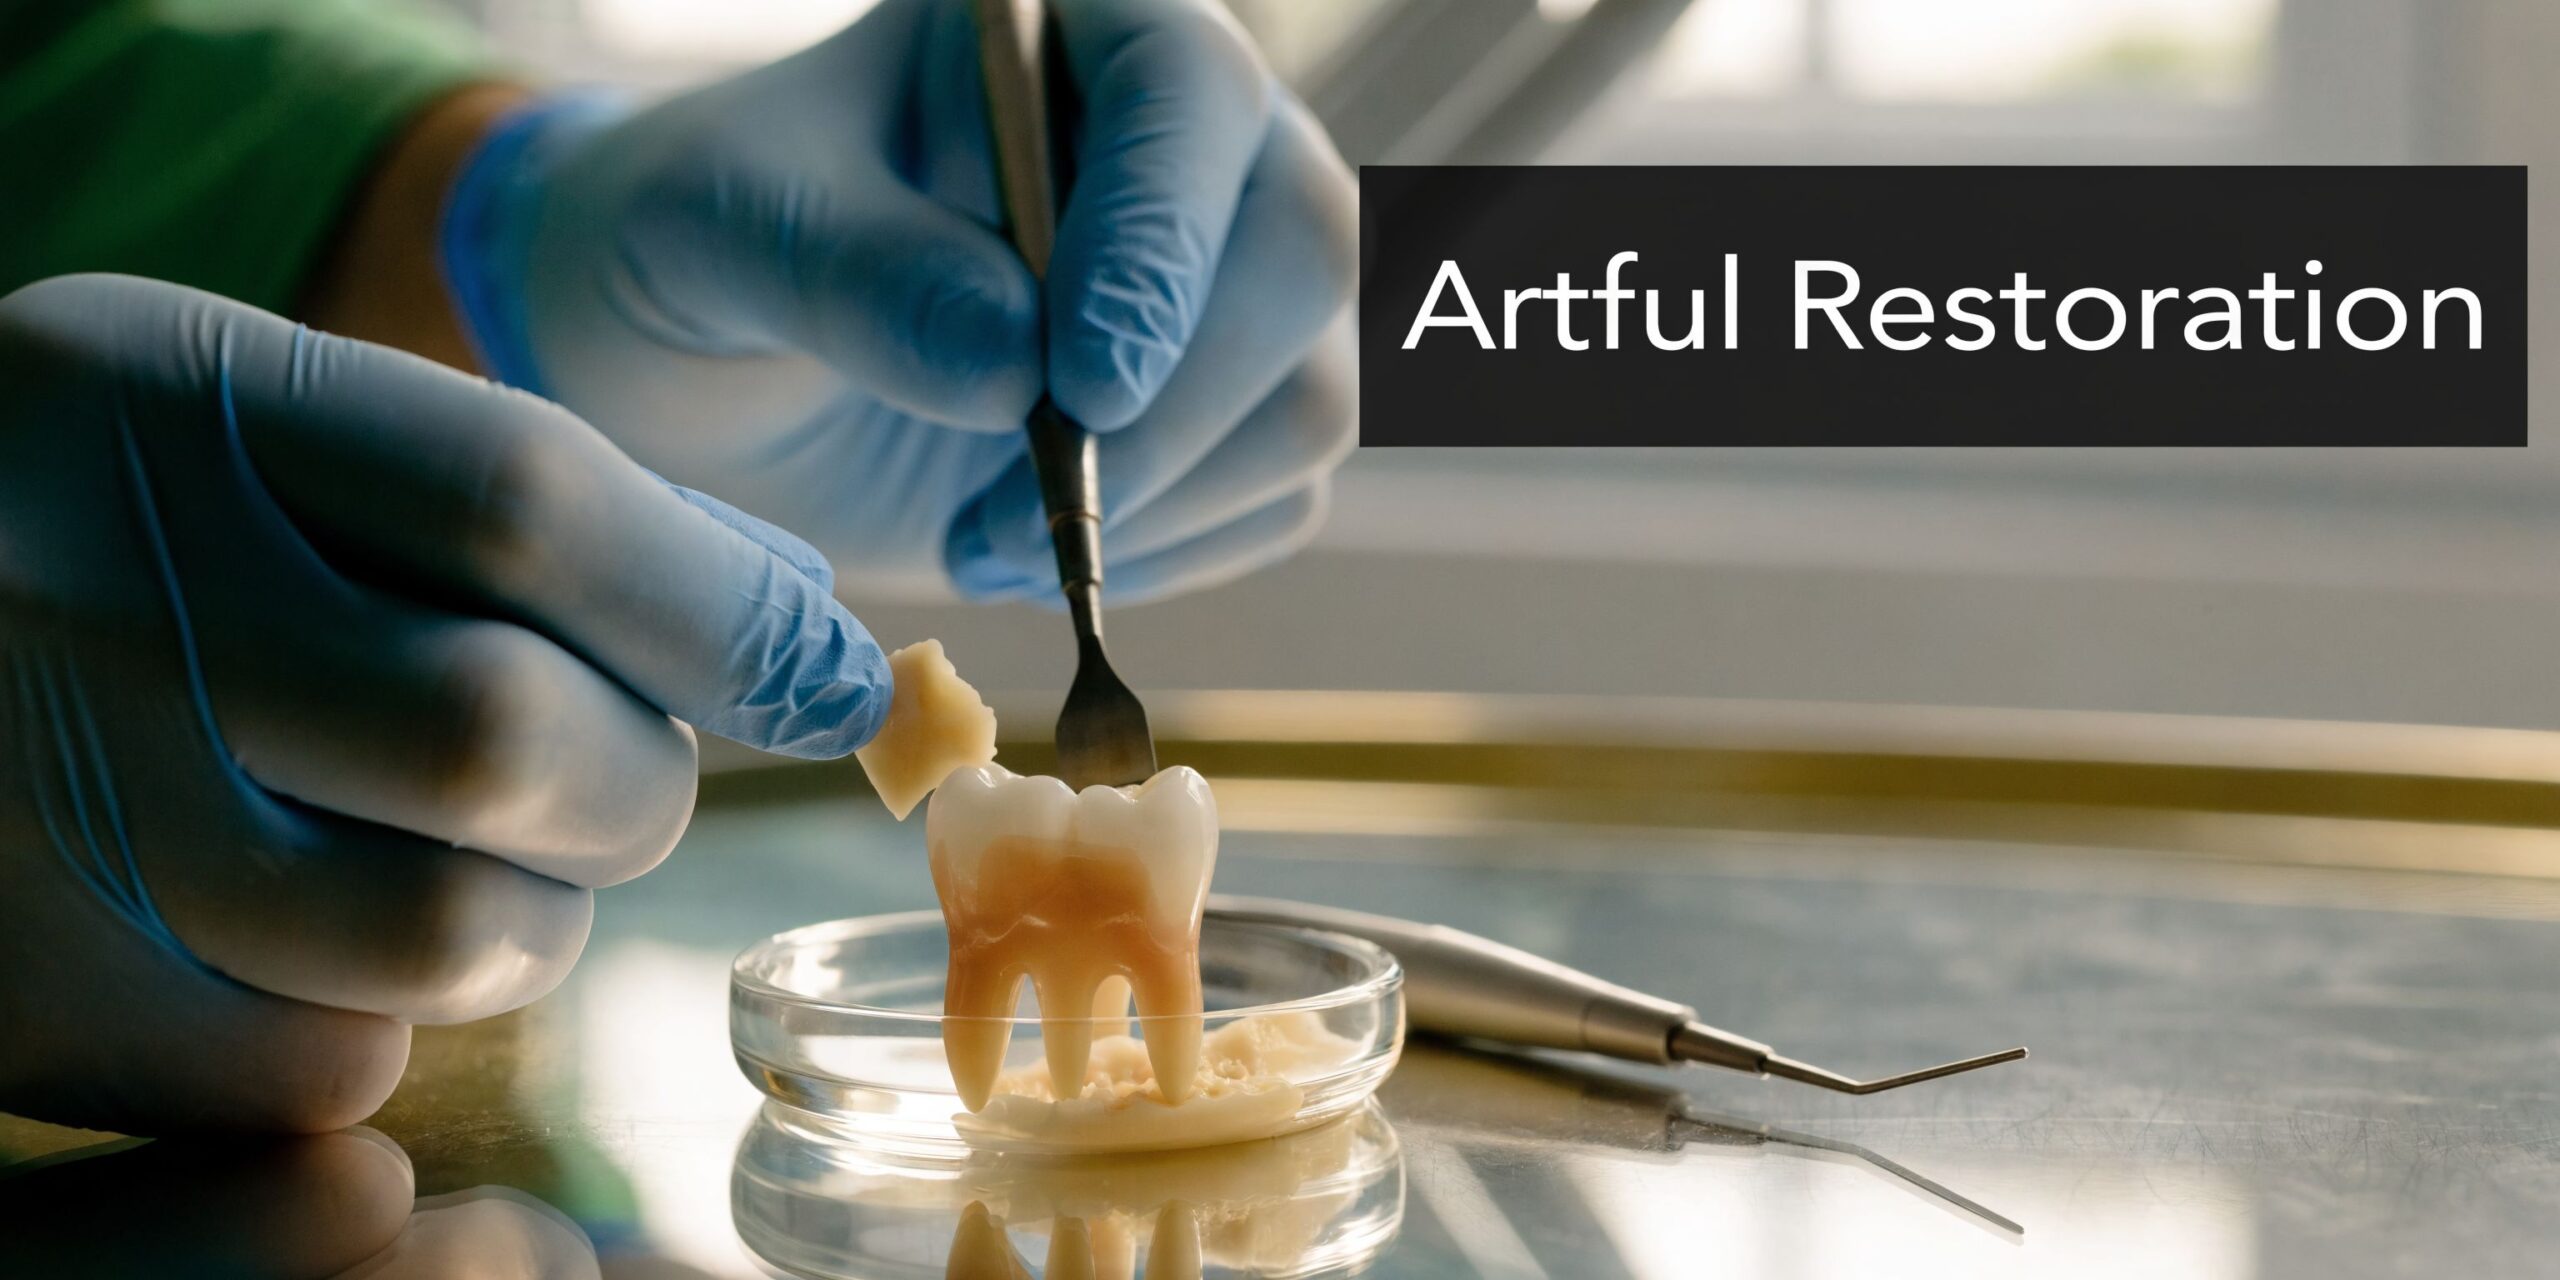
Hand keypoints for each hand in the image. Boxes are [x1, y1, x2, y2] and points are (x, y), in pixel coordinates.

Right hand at [0, 275, 885, 1132]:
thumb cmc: (98, 517)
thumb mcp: (253, 415)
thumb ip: (512, 489)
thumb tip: (796, 617)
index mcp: (158, 402)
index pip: (534, 506)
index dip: (728, 611)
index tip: (838, 673)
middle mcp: (94, 602)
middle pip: (520, 741)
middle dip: (637, 778)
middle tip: (616, 762)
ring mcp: (56, 818)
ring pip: (463, 935)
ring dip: (533, 904)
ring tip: (456, 837)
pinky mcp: (46, 1002)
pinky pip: (344, 1058)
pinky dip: (389, 1003)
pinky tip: (316, 912)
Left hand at [442, 0, 1357, 603]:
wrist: (702, 357)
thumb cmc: (701, 243)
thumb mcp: (718, 233)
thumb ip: (852, 274)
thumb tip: (1014, 369)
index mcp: (1074, 27)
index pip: (1191, 97)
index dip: (1159, 245)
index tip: (1081, 394)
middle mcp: (1189, 138)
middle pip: (1301, 253)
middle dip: (1175, 417)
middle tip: (1011, 522)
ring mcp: (1231, 276)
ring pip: (1313, 393)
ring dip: (1163, 507)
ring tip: (981, 546)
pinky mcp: (1233, 408)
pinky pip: (1276, 496)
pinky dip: (1167, 554)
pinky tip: (1029, 553)